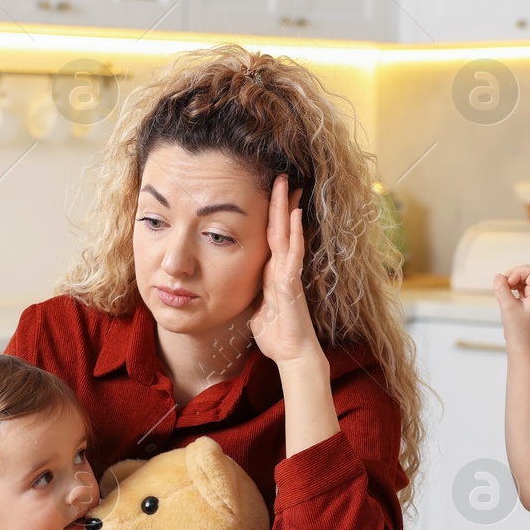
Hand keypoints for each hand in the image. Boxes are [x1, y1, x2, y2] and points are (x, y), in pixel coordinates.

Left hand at [248, 174, 323, 369]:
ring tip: (288, 184)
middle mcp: (282, 267)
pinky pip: (293, 254)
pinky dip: (294, 234)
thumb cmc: (276, 335)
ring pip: (287, 234)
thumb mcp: (255, 308)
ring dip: (287, 208)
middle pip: (280, 227)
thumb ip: (250, 293)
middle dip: (280, 201)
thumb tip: (234, 286)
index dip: (271, 213)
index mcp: (271, 271)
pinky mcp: (292, 284)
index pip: (271, 235)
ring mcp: (289, 274)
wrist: (292, 354)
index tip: (271, 191)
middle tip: (280, 175)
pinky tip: (295, 216)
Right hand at [492, 265, 529, 345]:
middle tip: (503, 287)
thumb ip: (502, 289)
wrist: (522, 343)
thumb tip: (497, 276)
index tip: (507, 284)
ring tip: (504, 293)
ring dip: (511, 281)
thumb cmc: (518, 328)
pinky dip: (512, 287)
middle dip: (513, 276)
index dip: (516, 273)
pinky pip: (521, 285)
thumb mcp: (508, 307)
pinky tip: (507, 295)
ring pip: (523, 278)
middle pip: (527, 272)